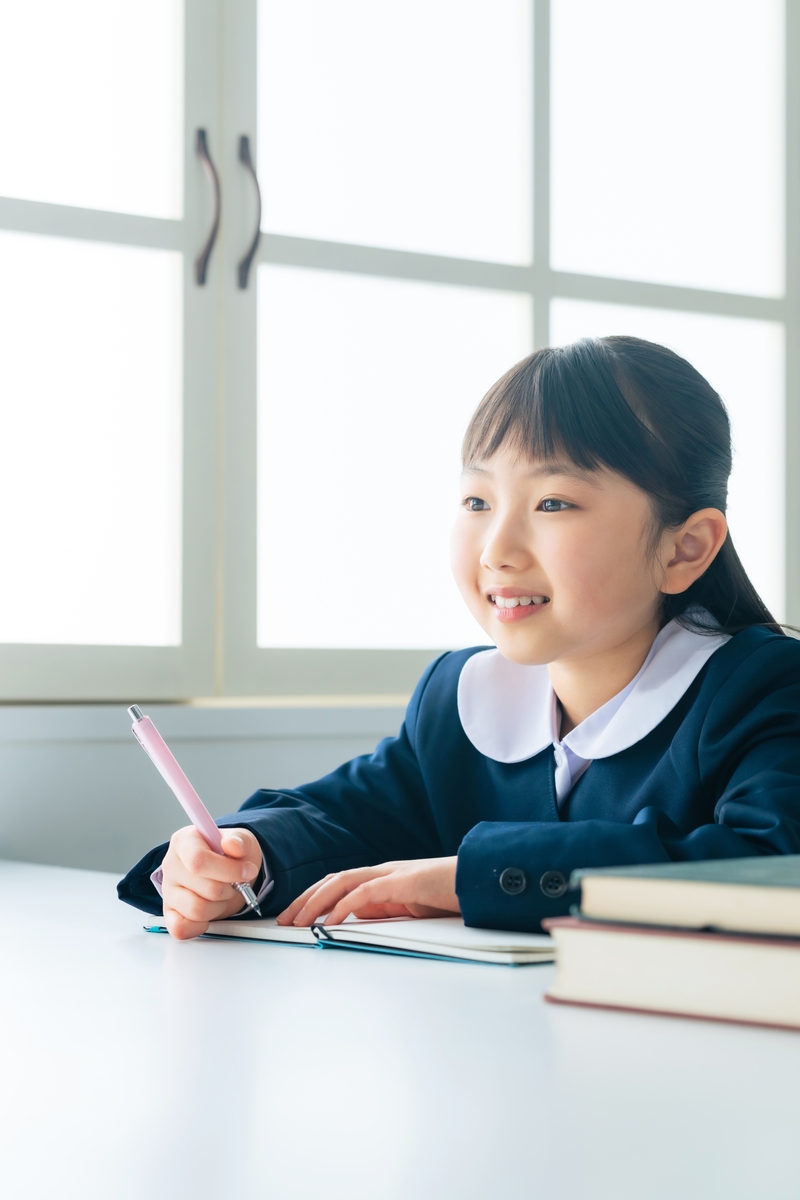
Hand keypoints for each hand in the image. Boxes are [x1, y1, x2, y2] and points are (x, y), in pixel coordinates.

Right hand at [160, 825, 261, 940]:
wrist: (225, 870)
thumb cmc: (230, 854)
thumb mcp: (241, 840)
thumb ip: (239, 841)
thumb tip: (231, 845)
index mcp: (184, 842)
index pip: (198, 861)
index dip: (228, 870)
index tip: (248, 871)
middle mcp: (170, 866)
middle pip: (205, 887)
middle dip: (230, 888)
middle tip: (235, 882)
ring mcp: (168, 891)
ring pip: (196, 910)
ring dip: (219, 906)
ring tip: (222, 894)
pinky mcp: (170, 913)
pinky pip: (181, 929)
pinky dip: (200, 926)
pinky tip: (210, 911)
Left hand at [277, 857, 459, 926]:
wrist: (483, 882)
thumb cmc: (453, 897)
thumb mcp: (413, 909)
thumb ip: (387, 911)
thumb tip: (358, 923)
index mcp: (384, 879)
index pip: (339, 883)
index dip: (313, 898)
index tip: (294, 918)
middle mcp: (384, 871)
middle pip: (333, 879)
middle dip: (305, 899)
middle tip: (283, 921)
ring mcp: (393, 874)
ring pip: (343, 881)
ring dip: (316, 902)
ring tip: (298, 922)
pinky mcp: (405, 882)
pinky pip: (367, 892)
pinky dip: (345, 905)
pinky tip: (330, 920)